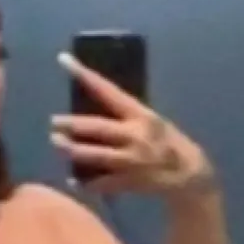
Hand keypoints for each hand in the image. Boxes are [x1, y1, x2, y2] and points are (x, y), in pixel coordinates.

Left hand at [51, 52, 218, 196]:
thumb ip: (126, 116)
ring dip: (73, 151)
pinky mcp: (130, 182)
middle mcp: (135, 136)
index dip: (84, 75)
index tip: (64, 60)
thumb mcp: (152, 121)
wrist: (189, 174)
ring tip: (57, 144)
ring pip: (96, 156)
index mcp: (141, 115)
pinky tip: (73, 182)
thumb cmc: (168, 141)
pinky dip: (86, 184)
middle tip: (53, 122)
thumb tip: (94, 104)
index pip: (108, 90)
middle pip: (98, 128)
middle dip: (73, 125)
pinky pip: (103, 183)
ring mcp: (132, 161)